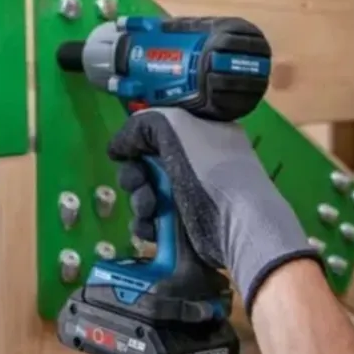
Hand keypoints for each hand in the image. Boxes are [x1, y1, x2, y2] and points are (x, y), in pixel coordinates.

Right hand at [107, 108, 321, 314]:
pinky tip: (151, 227)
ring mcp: (190, 193)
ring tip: (150, 208)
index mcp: (201, 132)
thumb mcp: (173, 126)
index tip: (128, 150)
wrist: (236, 223)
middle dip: (134, 174)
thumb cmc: (208, 168)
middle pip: (144, 162)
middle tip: (138, 182)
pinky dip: (145, 223)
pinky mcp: (184, 224)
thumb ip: (138, 125)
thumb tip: (116, 147)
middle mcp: (196, 161)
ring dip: (139, 201)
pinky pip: (151, 219)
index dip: (138, 139)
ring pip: (144, 192)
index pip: (157, 129)